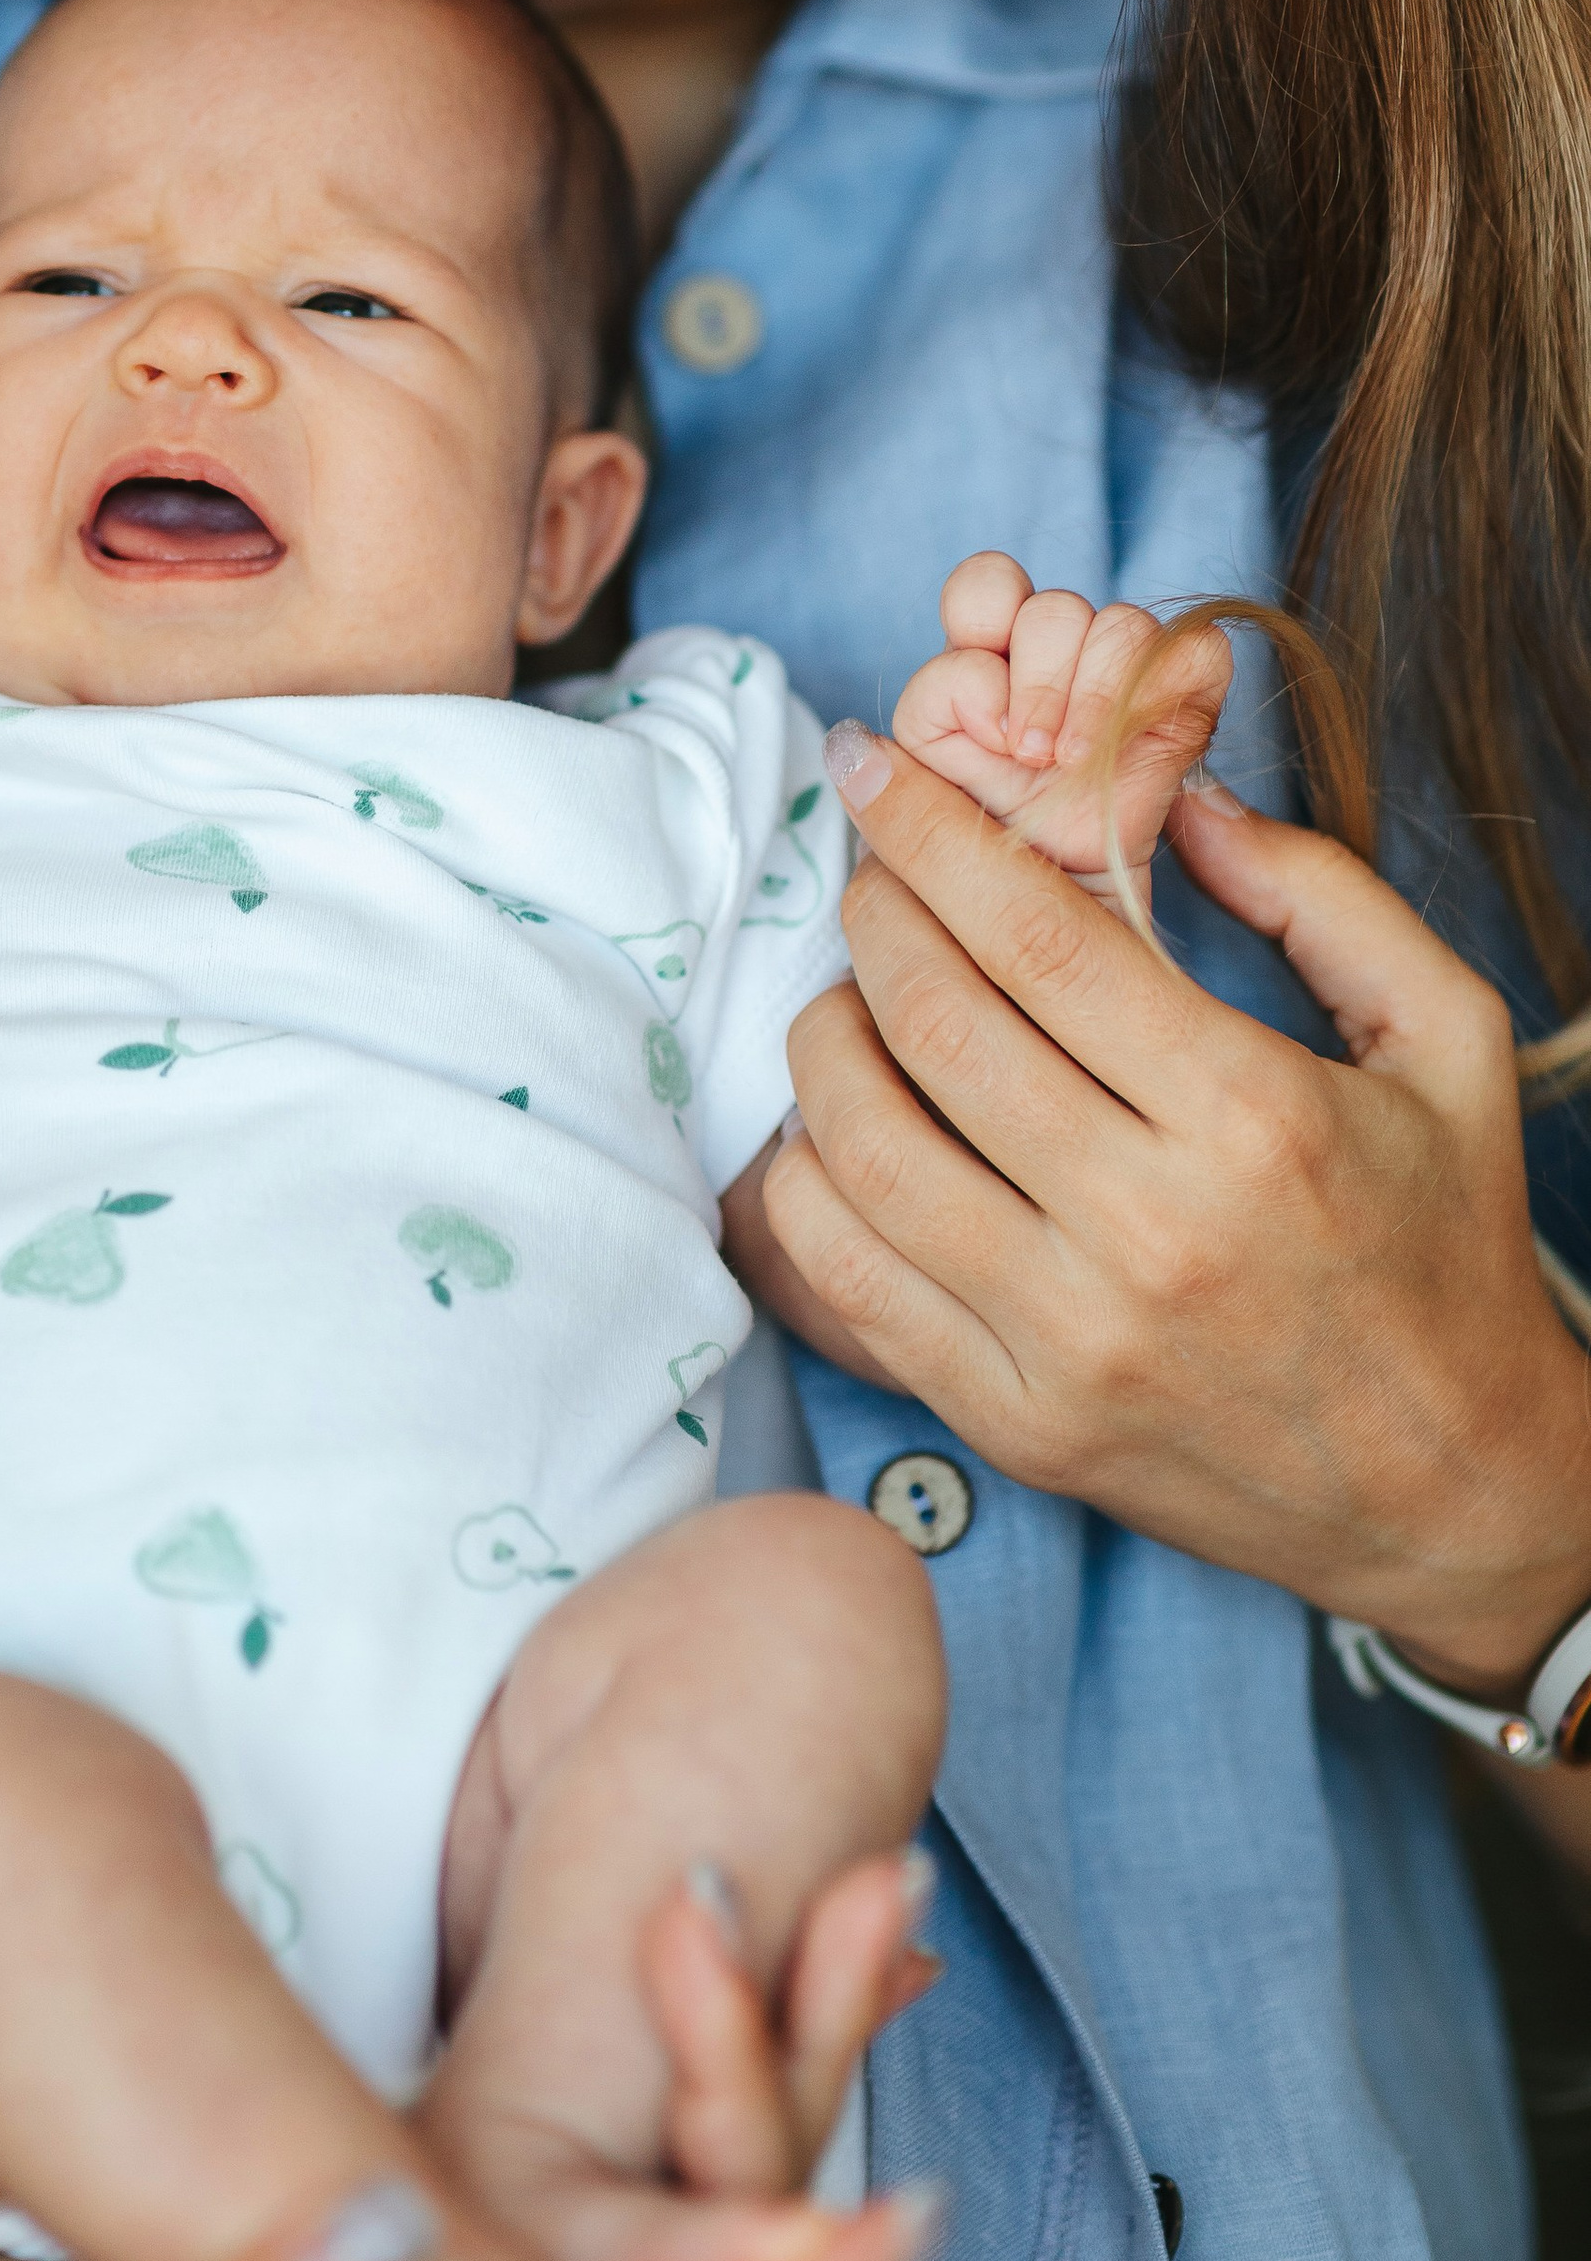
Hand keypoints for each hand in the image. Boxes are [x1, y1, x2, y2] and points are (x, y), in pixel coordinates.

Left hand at [751, 736, 1590, 1692]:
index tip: (871, 766)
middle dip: (870, 911)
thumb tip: (1172, 793)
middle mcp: (1148, 1229)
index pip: (1033, 935)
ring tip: (846, 991)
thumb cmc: (1447, 1249)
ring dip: (821, 1038)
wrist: (1455, 1494)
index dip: (928, 831)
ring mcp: (1068, 1340)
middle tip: (867, 868)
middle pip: (931, 1022)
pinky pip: (849, 1278)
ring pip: (862, 1148)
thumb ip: (1319, 894)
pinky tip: (835, 1127)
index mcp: (1252, 1117)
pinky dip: (806, 1181)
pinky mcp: (1016, 1424)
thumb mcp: (1446, 1040)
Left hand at [893, 552, 1232, 891]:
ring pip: (1121, 623)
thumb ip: (929, 709)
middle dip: (1038, 685)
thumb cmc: (986, 834)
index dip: (982, 624)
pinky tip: (1130, 743)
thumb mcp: (928, 773)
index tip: (984, 719)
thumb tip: (951, 688)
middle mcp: (1058, 651)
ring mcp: (1126, 669)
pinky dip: (1158, 691)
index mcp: (989, 651)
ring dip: (1091, 699)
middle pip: (1053, 606)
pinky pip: (1195, 649)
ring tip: (1074, 762)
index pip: (987, 583)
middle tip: (1029, 754)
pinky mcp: (1188, 691)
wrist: (1054, 898)